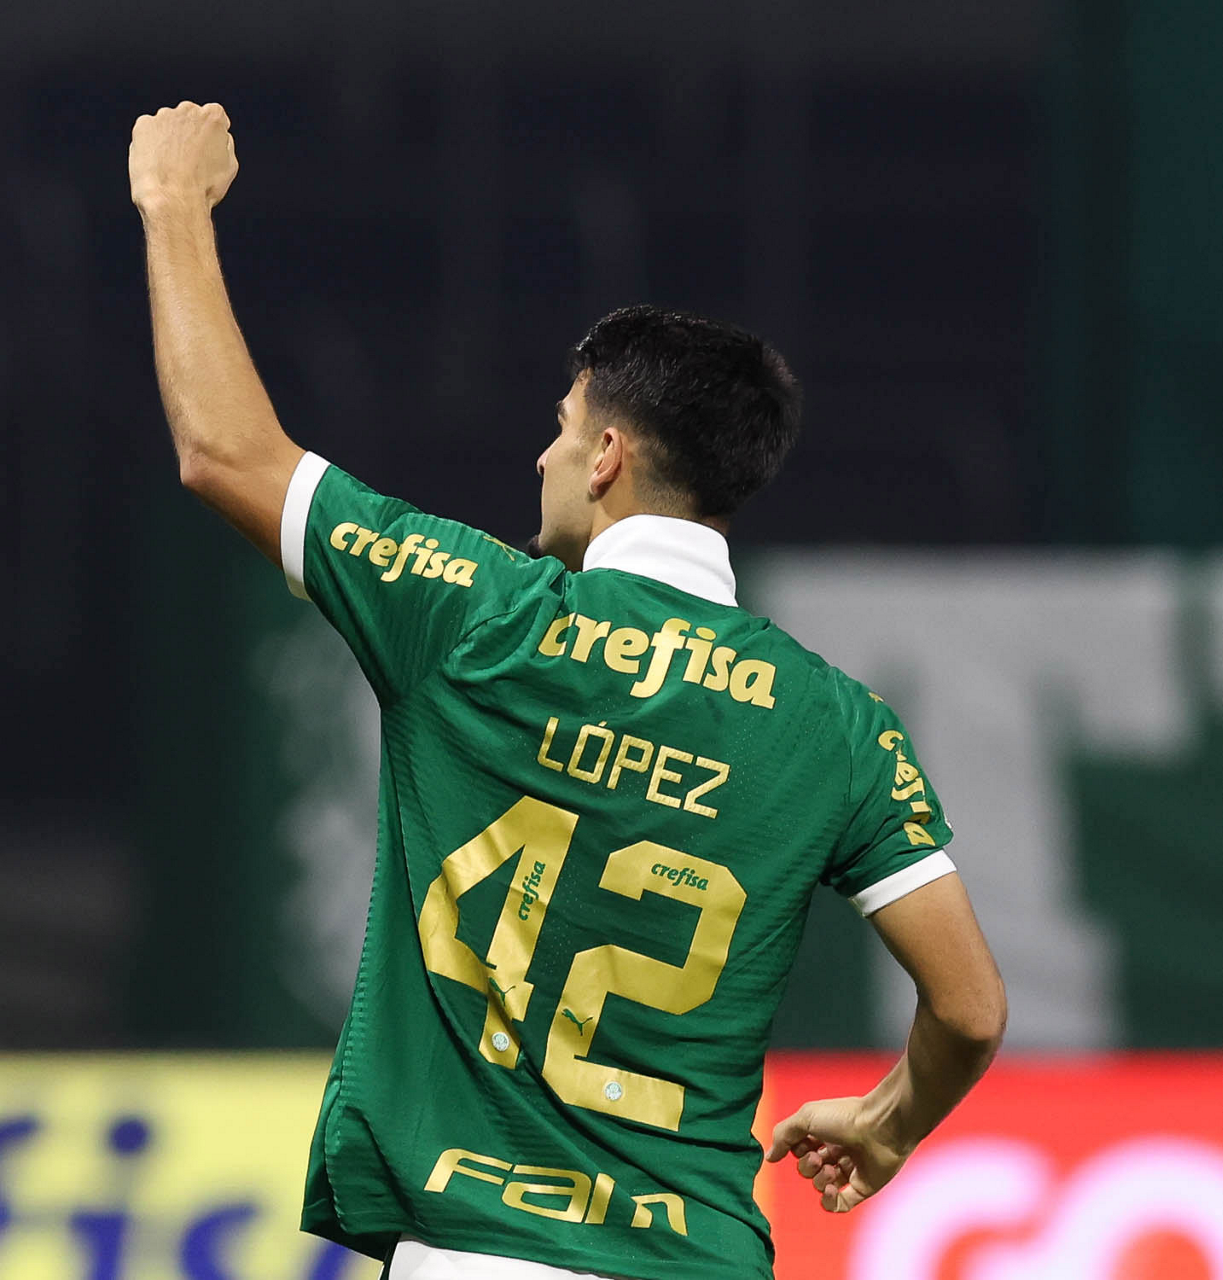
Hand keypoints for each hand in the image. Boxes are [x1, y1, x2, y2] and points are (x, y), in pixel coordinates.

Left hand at [130, 102, 237, 212]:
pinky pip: (149, 132)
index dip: (212, 133)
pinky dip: (152, 144)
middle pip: (190, 117)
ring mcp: (163, 116)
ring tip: (172, 166)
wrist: (173, 198)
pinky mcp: (143, 125)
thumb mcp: (229, 167)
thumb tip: (218, 139)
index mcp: (212, 117)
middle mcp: (188, 110)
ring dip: (170, 139)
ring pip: (168, 124)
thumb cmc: (203, 187)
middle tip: (190, 159)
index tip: (209, 146)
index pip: (215, 116)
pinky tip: (158, 163)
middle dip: (190, 133)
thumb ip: (225, 144)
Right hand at [764, 1094, 908, 1212]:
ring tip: (830, 1170)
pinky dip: (829, 1201)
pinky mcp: (862, 1188)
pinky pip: (839, 1204)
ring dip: (819, 1181)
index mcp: (823, 1132)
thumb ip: (783, 1135)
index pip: (799, 1149)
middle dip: (807, 1166)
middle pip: (808, 1169)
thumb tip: (769, 1157)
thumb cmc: (844, 1117)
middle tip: (818, 1158)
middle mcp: (835, 1151)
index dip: (796, 1150)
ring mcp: (849, 1170)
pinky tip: (829, 1190)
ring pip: (821, 1186)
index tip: (802, 1143)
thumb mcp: (805, 1117)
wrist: (882, 1127)